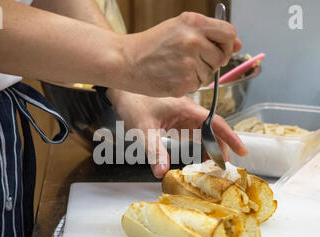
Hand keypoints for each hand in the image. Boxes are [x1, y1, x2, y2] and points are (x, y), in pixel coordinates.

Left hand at [107, 89, 247, 178]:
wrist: (121, 91)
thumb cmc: (133, 103)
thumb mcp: (144, 129)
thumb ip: (154, 151)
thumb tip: (162, 173)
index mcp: (186, 109)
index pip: (216, 123)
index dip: (230, 137)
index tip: (241, 151)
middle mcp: (188, 110)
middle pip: (212, 128)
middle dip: (221, 146)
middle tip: (224, 165)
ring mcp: (182, 114)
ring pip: (204, 130)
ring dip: (211, 146)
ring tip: (215, 163)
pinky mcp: (176, 118)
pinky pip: (193, 131)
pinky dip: (199, 143)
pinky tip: (200, 154)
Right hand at [119, 12, 241, 97]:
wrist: (125, 61)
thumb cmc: (150, 45)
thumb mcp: (178, 28)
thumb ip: (208, 33)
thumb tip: (238, 44)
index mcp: (193, 23)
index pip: (229, 34)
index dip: (227, 44)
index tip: (219, 50)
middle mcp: (194, 41)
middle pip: (220, 57)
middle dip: (210, 60)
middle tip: (188, 60)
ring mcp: (189, 64)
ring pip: (209, 74)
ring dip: (197, 74)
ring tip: (175, 67)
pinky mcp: (183, 83)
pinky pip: (196, 86)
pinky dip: (187, 84)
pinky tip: (171, 77)